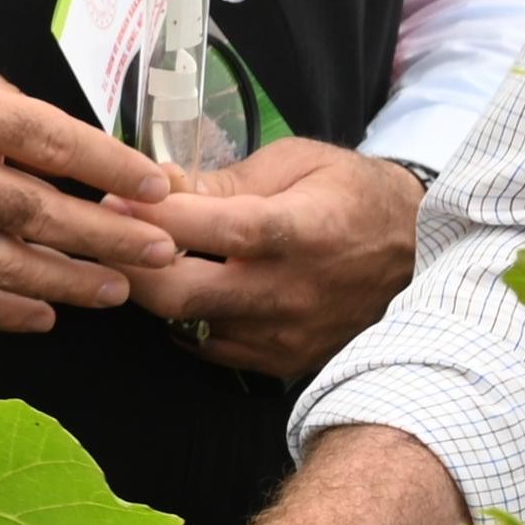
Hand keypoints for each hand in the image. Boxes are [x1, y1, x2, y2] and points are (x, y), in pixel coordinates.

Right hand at [0, 28, 180, 336]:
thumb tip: (39, 136)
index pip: (56, 142)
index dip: (112, 167)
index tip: (156, 187)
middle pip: (44, 211)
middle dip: (111, 235)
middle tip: (161, 250)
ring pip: (6, 261)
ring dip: (70, 281)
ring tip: (117, 290)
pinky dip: (2, 312)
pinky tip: (42, 317)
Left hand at [127, 139, 422, 379]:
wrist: (418, 252)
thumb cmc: (351, 195)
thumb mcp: (295, 164)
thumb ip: (223, 180)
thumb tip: (154, 186)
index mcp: (299, 230)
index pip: (212, 228)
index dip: (153, 218)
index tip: (113, 199)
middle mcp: (292, 291)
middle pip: (182, 294)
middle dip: (129, 267)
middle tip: (105, 239)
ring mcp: (288, 333)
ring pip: (188, 324)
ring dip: (155, 293)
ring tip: (143, 259)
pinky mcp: (286, 361)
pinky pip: (211, 347)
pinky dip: (186, 320)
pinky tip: (187, 288)